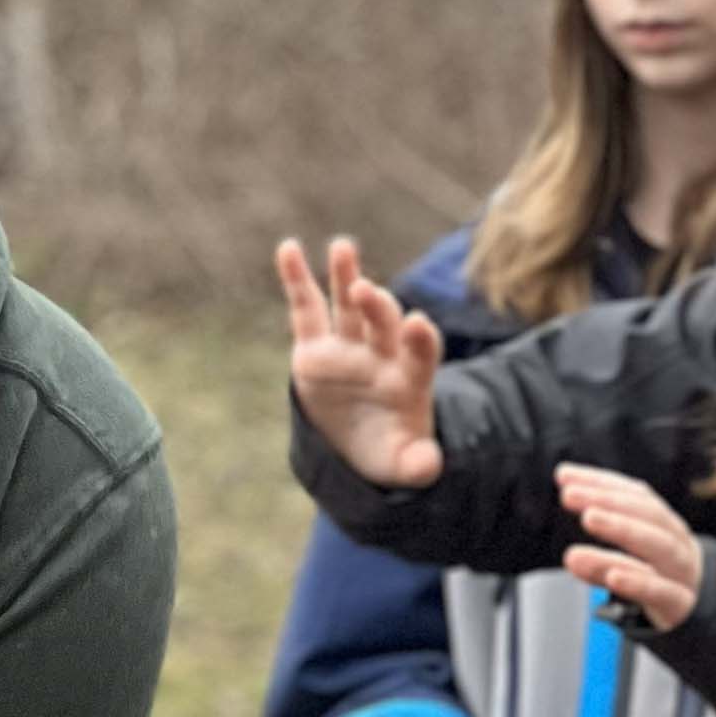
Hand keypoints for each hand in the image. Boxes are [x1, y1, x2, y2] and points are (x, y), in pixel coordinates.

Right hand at [277, 238, 443, 488]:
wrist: (359, 445)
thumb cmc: (388, 450)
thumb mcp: (404, 463)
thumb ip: (419, 463)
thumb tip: (427, 468)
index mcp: (409, 376)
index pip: (421, 350)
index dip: (420, 337)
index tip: (416, 323)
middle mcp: (381, 353)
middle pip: (383, 321)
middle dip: (375, 305)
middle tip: (364, 291)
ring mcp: (347, 346)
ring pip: (348, 304)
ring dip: (346, 274)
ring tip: (343, 248)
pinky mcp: (314, 348)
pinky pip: (306, 308)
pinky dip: (297, 278)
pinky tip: (288, 248)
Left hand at [558, 465, 703, 628]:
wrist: (699, 613)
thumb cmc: (659, 579)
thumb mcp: (629, 563)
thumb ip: (599, 559)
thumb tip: (570, 555)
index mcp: (662, 524)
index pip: (635, 495)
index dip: (601, 482)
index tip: (564, 476)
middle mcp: (674, 540)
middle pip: (647, 513)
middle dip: (608, 500)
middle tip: (570, 494)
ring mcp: (681, 571)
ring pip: (658, 545)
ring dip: (622, 528)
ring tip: (589, 518)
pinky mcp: (681, 604)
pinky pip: (662, 592)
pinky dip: (638, 583)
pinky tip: (613, 577)